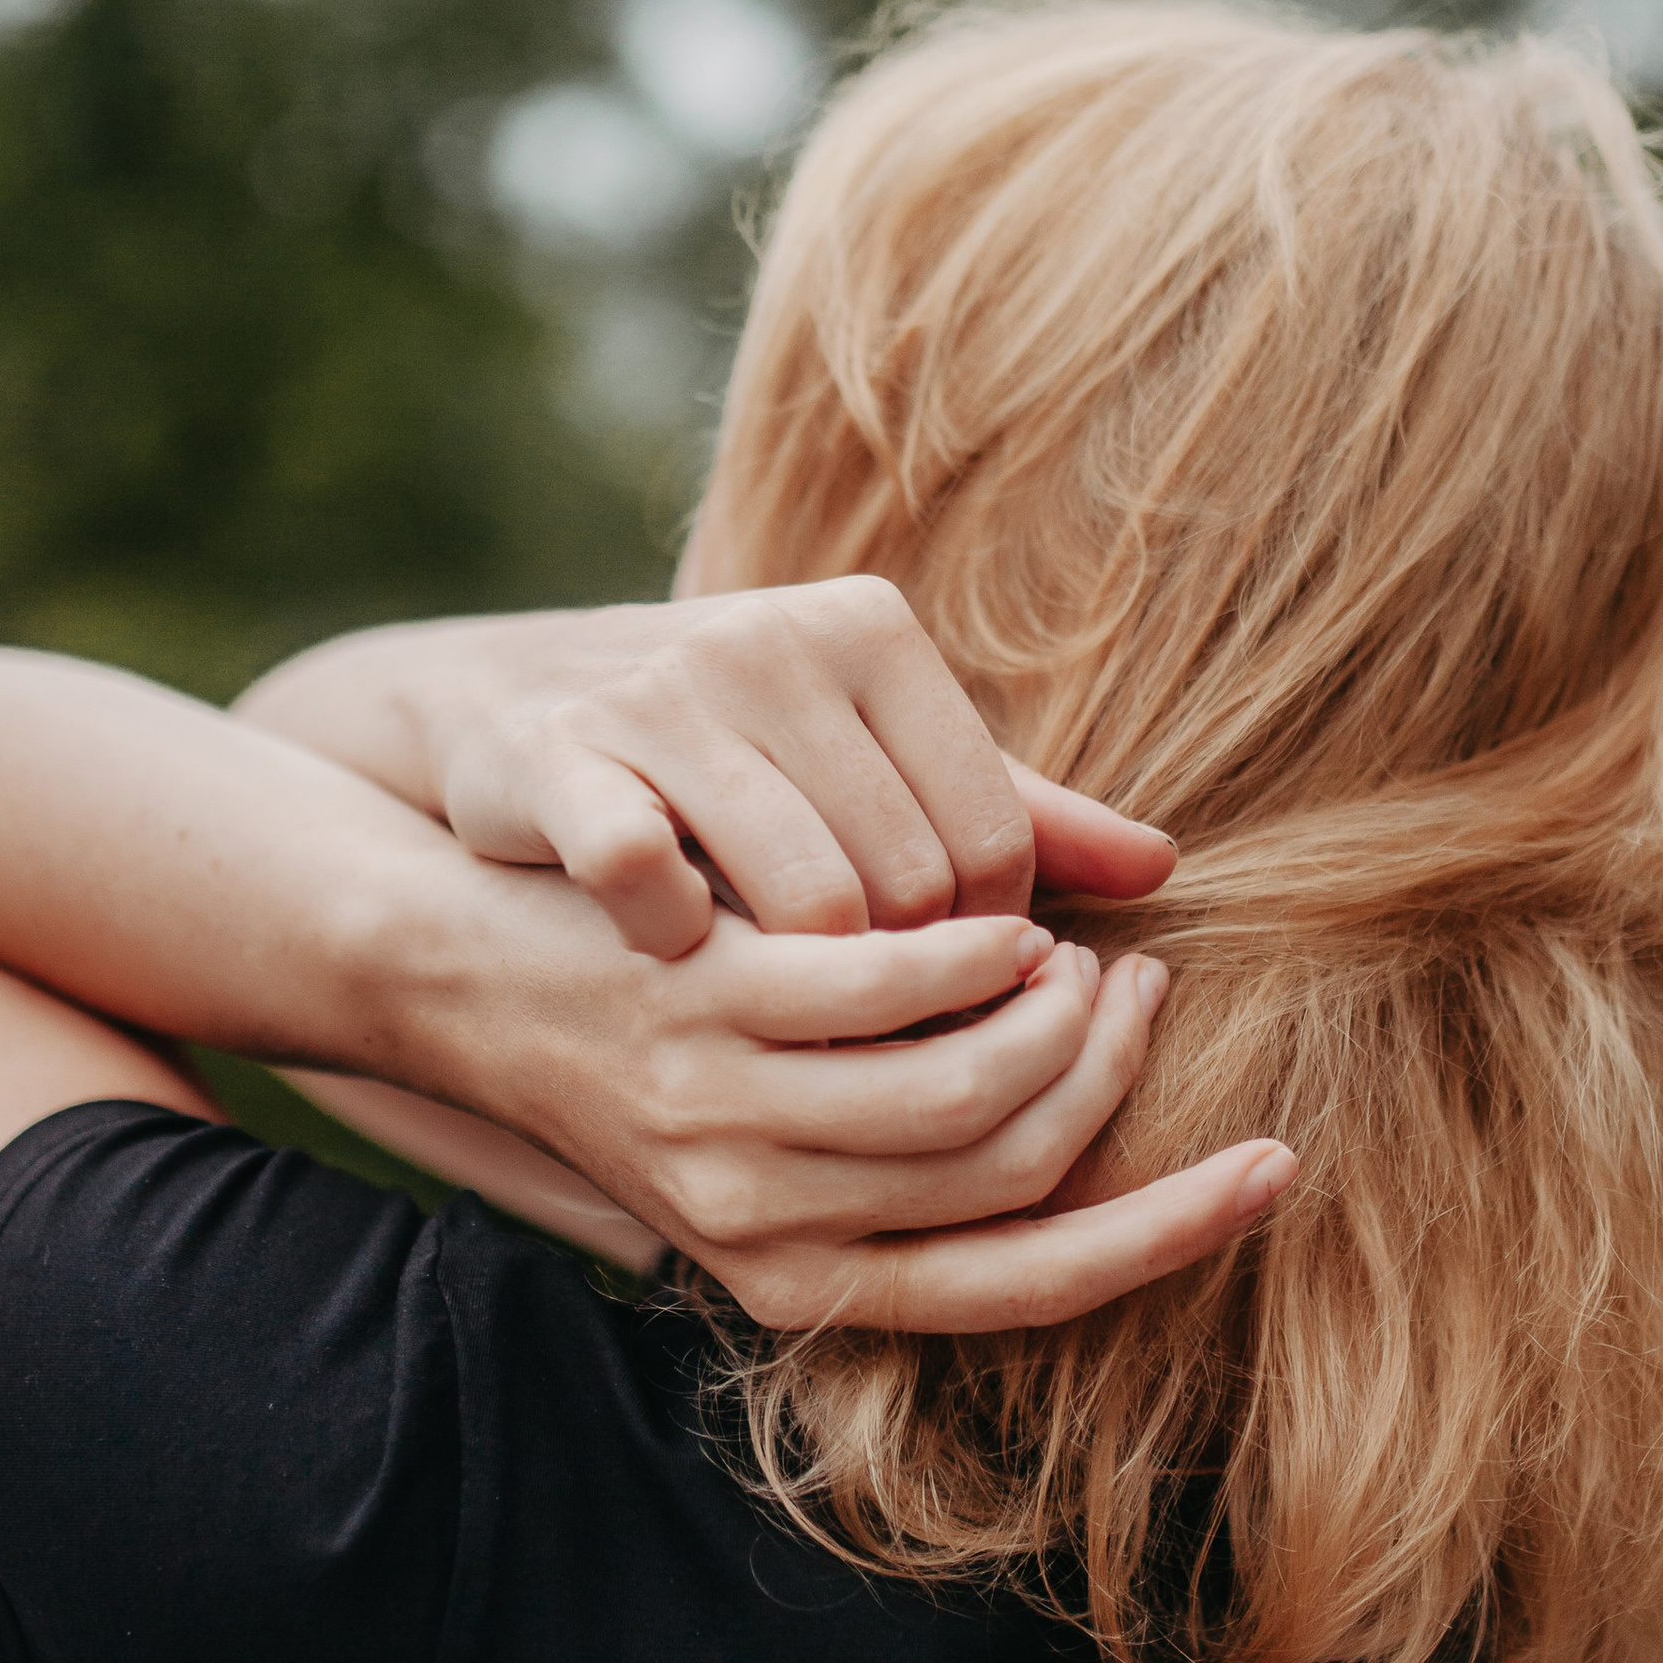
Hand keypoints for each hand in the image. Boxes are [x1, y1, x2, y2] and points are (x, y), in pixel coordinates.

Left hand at [421, 865, 1294, 1332]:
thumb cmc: (635, 1040)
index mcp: (799, 1275)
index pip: (1027, 1285)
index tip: (1269, 1168)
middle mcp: (763, 1223)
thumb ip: (893, 1151)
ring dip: (1054, 1011)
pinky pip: (889, 989)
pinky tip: (995, 911)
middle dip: (1112, 1079)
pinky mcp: (704, 1009)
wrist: (450, 966)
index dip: (1165, 1231)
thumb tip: (1068, 1156)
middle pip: (1014, 1172)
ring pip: (967, 1087)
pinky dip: (972, 948)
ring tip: (1071, 946)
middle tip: (1139, 987)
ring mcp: (729, 1119)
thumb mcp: (755, 1130)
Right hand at [427, 579, 1177, 956]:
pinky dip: (672, 939)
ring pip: (805, 896)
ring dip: (805, 985)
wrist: (502, 706)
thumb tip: (1160, 866)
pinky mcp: (561, 753)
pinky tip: (676, 955)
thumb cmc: (725, 750)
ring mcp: (662, 693)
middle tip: (872, 1029)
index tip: (951, 993)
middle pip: (911, 882)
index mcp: (871, 633)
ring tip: (792, 1013)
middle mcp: (776, 641)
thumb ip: (1011, 804)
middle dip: (906, 985)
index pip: (993, 836)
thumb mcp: (864, 753)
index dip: (988, 950)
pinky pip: (650, 876)